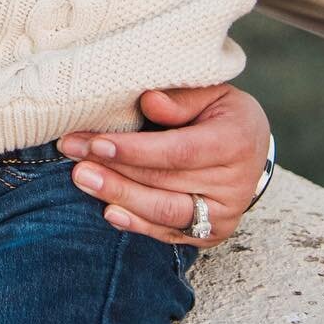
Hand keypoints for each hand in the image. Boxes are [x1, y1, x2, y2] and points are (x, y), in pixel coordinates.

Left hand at [58, 83, 270, 246]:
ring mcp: (224, 214)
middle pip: (165, 183)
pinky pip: (170, 233)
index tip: (96, 143)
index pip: (179, 152)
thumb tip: (149, 101)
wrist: (250, 146)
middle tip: (73, 156)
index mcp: (235, 142)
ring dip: (119, 196)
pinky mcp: (211, 233)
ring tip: (82, 179)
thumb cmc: (218, 110)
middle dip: (114, 170)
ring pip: (165, 212)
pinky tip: (109, 211)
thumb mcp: (208, 90)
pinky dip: (138, 224)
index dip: (135, 150)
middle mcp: (235, 185)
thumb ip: (180, 98)